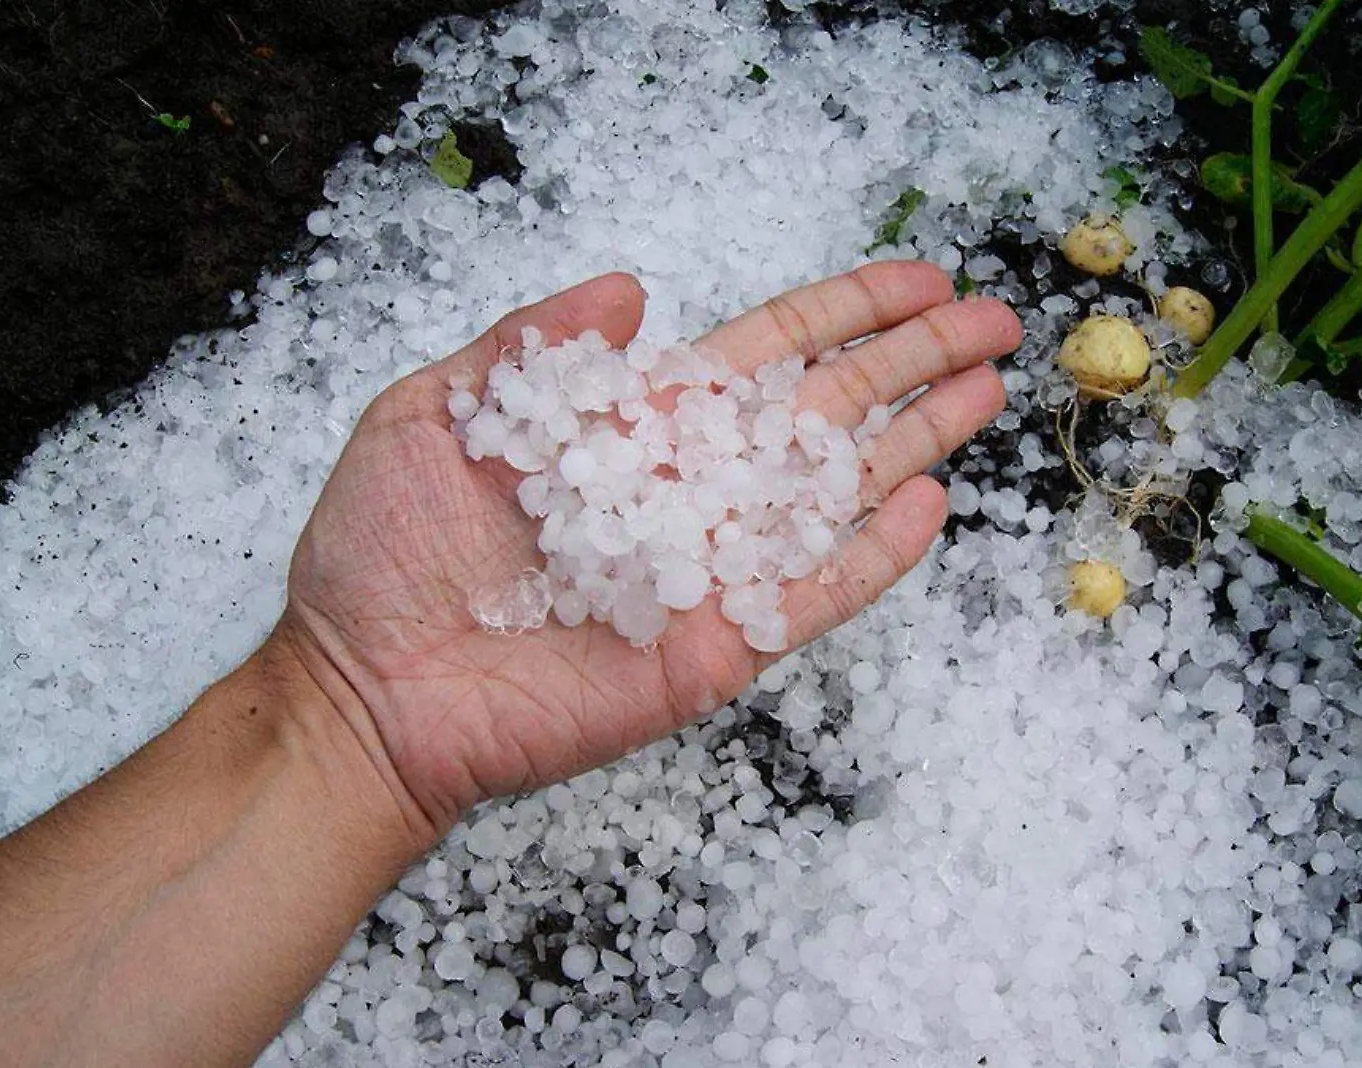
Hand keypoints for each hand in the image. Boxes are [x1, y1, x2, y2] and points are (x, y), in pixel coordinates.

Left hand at [271, 263, 1021, 838]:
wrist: (364, 690)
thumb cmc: (382, 554)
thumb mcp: (435, 413)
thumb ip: (532, 345)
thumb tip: (630, 282)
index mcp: (636, 425)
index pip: (768, 352)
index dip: (846, 312)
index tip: (918, 278)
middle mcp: (690, 489)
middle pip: (828, 409)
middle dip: (913, 361)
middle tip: (996, 320)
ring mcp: (711, 570)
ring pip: (837, 492)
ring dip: (917, 440)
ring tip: (990, 390)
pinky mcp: (716, 647)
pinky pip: (811, 595)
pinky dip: (872, 556)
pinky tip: (929, 506)